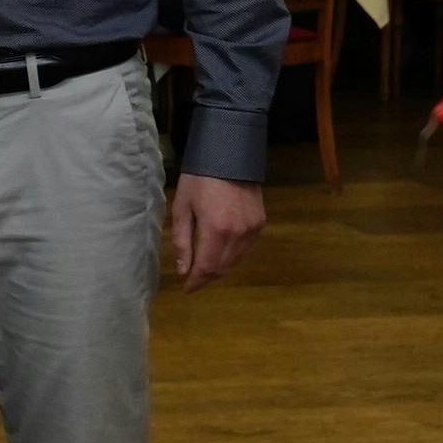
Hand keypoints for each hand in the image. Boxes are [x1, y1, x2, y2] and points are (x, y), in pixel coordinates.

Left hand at [166, 174, 264, 291]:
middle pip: (223, 268)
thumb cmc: (198, 178)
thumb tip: (183, 270)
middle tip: (193, 279)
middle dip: (207, 277)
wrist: (229, 154)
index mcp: (216, 229)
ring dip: (220, 268)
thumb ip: (183, 242)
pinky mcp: (260, 222)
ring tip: (204, 268)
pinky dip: (232, 256)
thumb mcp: (182, 208)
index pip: (207, 268)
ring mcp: (253, 228)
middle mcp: (239, 233)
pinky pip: (245, 248)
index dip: (196, 282)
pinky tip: (220, 252)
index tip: (187, 289)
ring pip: (236, 261)